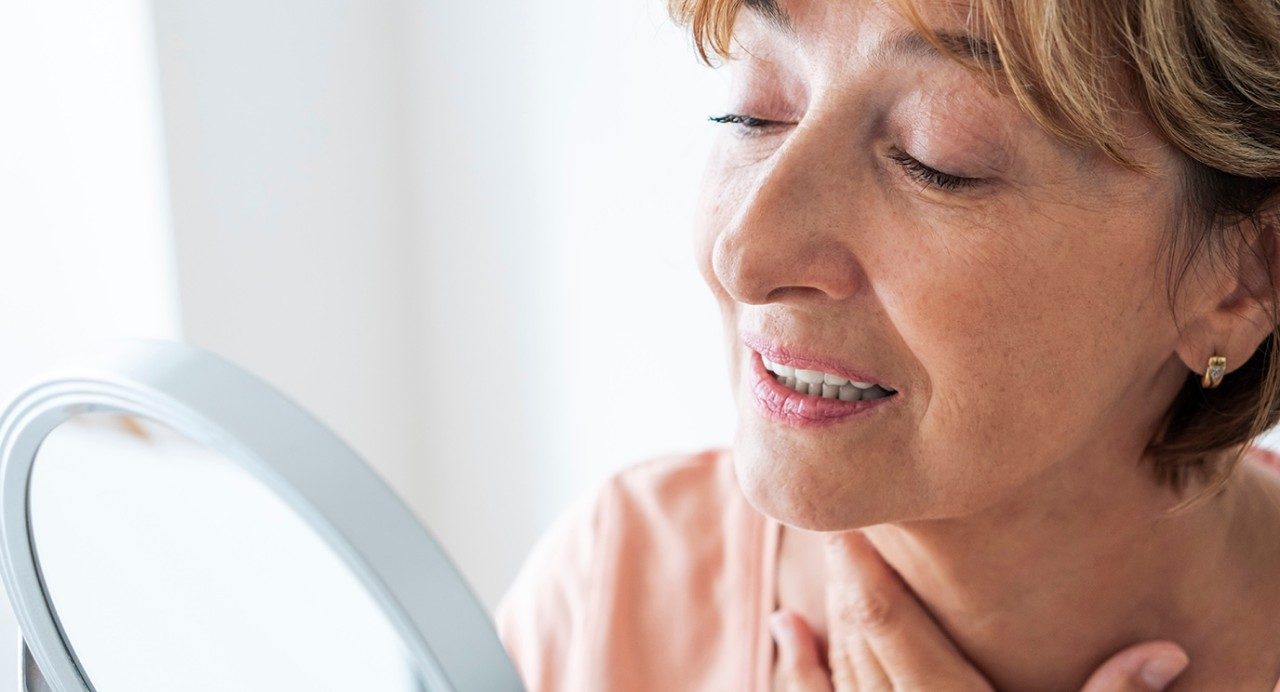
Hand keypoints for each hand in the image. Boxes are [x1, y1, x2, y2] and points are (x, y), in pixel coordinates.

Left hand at [771, 531, 1190, 691]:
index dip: (868, 570)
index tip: (854, 518)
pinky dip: (801, 667)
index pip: (890, 628)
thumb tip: (1164, 652)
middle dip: (851, 577)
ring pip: (842, 665)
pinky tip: (789, 624)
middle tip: (846, 517)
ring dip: (833, 608)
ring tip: (833, 555)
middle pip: (860, 637)